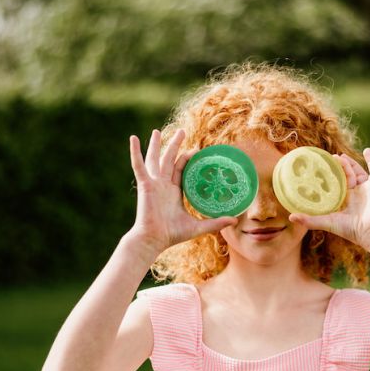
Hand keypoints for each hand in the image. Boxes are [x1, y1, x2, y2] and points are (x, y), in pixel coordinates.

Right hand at [127, 129, 237, 255]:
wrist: (154, 239)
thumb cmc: (172, 235)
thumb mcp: (198, 226)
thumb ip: (216, 222)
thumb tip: (235, 219)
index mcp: (173, 191)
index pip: (181, 169)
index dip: (188, 158)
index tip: (198, 150)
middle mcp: (162, 185)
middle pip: (169, 159)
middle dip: (175, 145)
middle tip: (182, 131)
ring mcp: (153, 183)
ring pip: (155, 159)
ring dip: (156, 145)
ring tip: (157, 131)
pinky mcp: (145, 184)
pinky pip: (139, 165)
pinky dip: (135, 152)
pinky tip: (133, 138)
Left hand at [288, 143, 369, 251]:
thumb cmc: (351, 229)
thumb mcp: (326, 222)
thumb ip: (309, 220)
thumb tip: (290, 216)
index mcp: (348, 199)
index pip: (339, 183)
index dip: (333, 174)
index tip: (325, 165)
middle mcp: (360, 192)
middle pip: (352, 174)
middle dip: (346, 165)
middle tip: (337, 157)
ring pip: (367, 169)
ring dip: (366, 160)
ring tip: (365, 150)